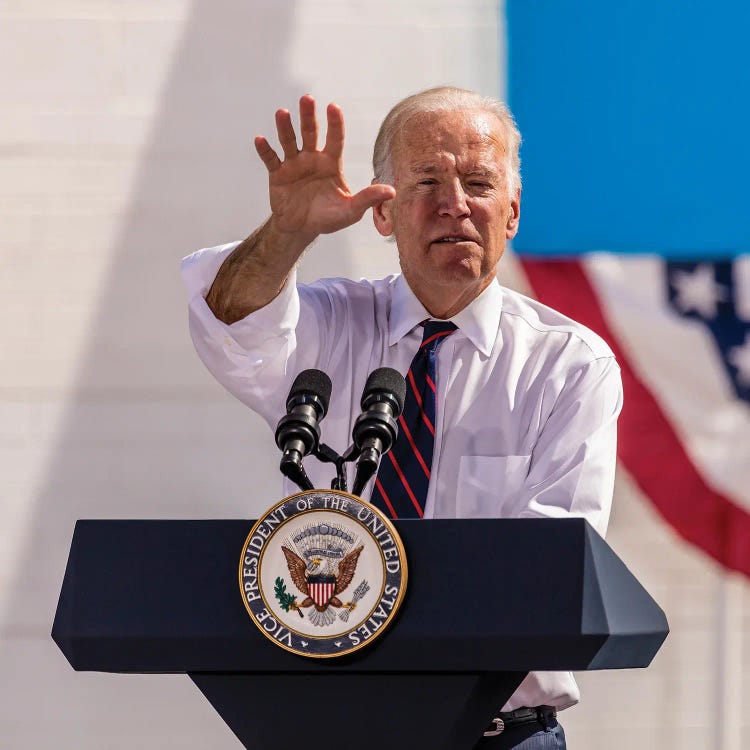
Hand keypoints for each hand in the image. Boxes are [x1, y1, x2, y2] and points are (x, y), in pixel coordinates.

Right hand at [254, 95, 395, 238]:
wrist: (302, 228)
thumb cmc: (328, 217)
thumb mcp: (350, 210)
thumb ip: (368, 198)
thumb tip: (392, 191)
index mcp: (331, 163)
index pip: (335, 139)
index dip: (335, 124)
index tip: (333, 107)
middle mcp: (312, 158)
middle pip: (310, 133)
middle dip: (309, 116)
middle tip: (307, 99)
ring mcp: (294, 164)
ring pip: (289, 141)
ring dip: (285, 127)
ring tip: (281, 113)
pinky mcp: (278, 174)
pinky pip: (271, 159)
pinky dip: (265, 150)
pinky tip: (260, 140)